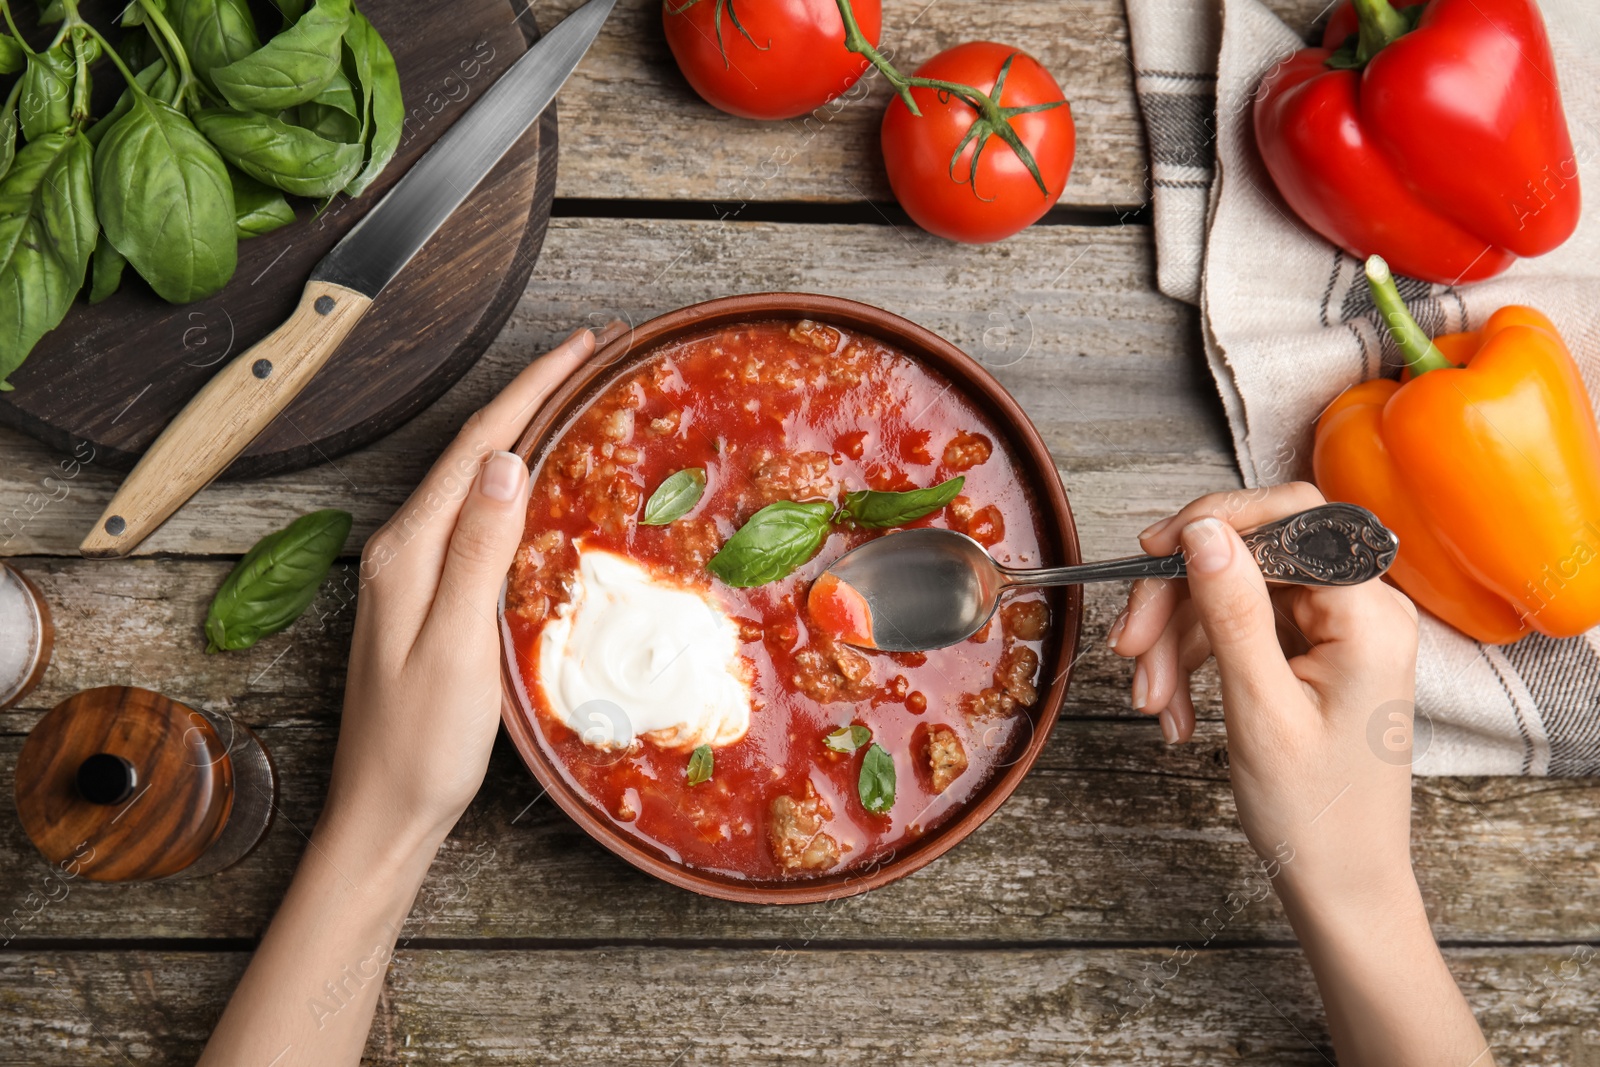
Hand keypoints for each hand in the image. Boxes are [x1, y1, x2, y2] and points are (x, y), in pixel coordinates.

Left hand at [321, 326, 605, 851]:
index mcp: (409, 551)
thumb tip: (507, 461)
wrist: (383, 813)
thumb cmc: (422, 746)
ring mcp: (411, 574)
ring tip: (574, 403)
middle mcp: (403, 550)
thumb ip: (479, 551)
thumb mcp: (456, 646)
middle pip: (474, 453)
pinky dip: (512, 485)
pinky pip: (474, 520)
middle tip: (591, 360)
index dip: (531, 390)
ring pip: (474, 482)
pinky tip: (538, 486)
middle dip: (531, 397)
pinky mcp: (426, 599)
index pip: (478, 448)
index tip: (582, 347)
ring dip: (522, 434)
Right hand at [1108, 482, 1420, 908]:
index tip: (1152, 552)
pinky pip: (1240, 627)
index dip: (1215, 523)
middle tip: (1129, 643)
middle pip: (1252, 555)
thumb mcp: (1262, 709)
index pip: (1293, 519)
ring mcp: (1337, 631)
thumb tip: (1203, 531)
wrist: (1341, 883)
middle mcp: (1361, 610)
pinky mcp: (1313, 652)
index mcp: (1370, 616)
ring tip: (1150, 699)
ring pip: (1234, 592)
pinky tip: (1174, 708)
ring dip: (1178, 638)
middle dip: (1180, 596)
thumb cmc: (1317, 814)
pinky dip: (1195, 659)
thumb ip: (1233, 611)